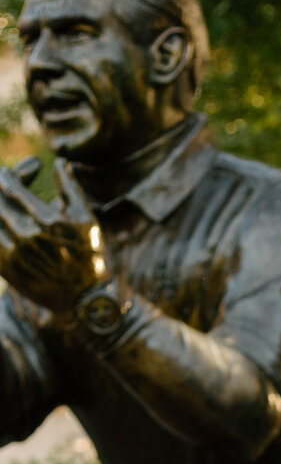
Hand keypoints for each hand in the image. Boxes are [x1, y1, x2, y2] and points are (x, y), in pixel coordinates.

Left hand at [0, 158, 107, 315]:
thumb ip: (71, 189)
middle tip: (0, 186)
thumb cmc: (90, 258)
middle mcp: (27, 235)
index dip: (5, 176)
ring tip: (2, 204)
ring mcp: (14, 253)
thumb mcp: (88, 221)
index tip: (6, 174)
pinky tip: (2, 226)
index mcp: (46, 220)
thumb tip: (59, 162)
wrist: (84, 301)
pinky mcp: (7, 268)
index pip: (10, 186)